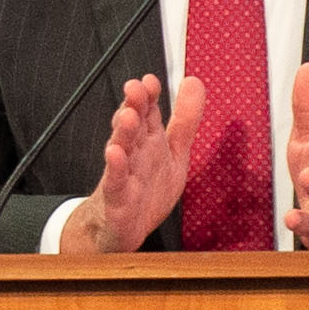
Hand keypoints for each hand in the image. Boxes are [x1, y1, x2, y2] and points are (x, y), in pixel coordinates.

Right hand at [80, 72, 204, 252]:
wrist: (123, 229)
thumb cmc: (147, 189)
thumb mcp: (175, 152)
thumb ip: (185, 119)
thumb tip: (193, 81)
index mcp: (148, 141)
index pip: (147, 112)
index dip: (149, 96)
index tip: (150, 80)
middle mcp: (134, 153)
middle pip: (133, 126)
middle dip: (133, 106)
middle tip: (135, 89)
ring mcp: (124, 174)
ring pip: (121, 149)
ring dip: (123, 132)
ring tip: (127, 116)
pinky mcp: (117, 199)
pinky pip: (115, 182)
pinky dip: (115, 168)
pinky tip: (115, 154)